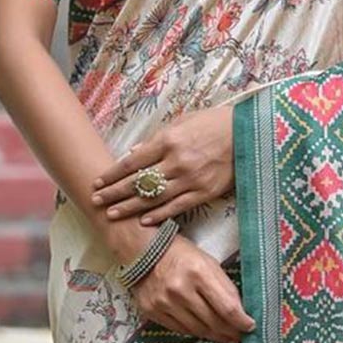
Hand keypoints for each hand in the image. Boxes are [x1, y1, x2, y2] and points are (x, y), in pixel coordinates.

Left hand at [91, 107, 233, 228]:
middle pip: (138, 182)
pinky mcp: (205, 193)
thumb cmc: (212, 124)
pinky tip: (144, 220)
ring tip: (112, 214)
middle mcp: (176, 162)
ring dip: (130, 207)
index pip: (133, 162)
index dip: (112, 174)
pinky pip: (177, 207)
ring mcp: (191, 180)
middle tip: (95, 201)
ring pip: (154, 198)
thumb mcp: (182, 122)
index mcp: (168, 141)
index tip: (97, 182)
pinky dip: (159, 214)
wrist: (247, 134)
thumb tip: (132, 153)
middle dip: (114, 193)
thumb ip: (156, 139)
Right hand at [126, 231, 255, 342]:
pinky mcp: (152, 311)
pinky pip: (180, 330)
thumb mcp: (208, 263)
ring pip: (197, 330)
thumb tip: (240, 313)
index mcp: (199, 273)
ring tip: (225, 337)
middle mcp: (180, 290)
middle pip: (213, 322)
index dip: (241, 322)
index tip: (250, 327)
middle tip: (239, 336)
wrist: (143, 251)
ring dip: (214, 336)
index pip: (227, 308)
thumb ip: (224, 287)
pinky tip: (204, 332)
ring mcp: (164, 303)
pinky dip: (195, 332)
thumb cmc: (181, 255)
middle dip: (230, 332)